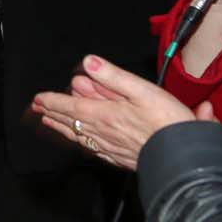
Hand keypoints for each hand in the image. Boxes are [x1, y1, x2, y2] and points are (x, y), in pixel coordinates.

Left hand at [31, 54, 212, 169]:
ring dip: (62, 127)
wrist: (184, 158)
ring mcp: (110, 147)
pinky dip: (80, 143)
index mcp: (104, 114)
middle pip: (70, 121)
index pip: (70, 106)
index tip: (38, 98)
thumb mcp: (141, 90)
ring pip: (78, 136)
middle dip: (52, 113)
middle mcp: (102, 132)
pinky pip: (92, 149)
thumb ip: (113, 76)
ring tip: (50, 123)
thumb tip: (89, 62)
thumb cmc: (167, 123)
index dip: (52, 101)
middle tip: (38, 109)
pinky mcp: (120, 159)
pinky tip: (81, 143)